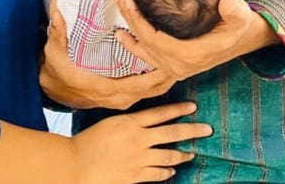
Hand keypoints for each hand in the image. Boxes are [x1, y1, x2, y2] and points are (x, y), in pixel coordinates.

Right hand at [39, 10, 175, 109]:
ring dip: (168, 79)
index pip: (139, 85)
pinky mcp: (123, 97)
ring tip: (185, 62)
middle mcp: (117, 98)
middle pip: (152, 91)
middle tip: (187, 59)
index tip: (171, 61)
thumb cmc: (56, 70)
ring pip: (152, 94)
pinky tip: (170, 69)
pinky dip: (160, 83)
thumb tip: (57, 14)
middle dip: (170, 75)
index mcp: (106, 88)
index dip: (156, 74)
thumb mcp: (54, 51)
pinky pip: (147, 93)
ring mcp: (121, 100)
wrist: (53, 90)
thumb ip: (57, 33)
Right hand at [72, 101, 211, 182]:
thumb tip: (144, 122)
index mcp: (131, 122)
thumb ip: (129, 123)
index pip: (160, 113)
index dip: (178, 110)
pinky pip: (158, 174)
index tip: (193, 107)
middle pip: (171, 133)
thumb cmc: (89, 141)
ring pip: (169, 156)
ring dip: (183, 154)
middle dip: (192, 130)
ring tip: (193, 153)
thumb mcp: (110, 122)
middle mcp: (139, 139)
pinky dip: (167, 172)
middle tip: (207, 129)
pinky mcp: (136, 176)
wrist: (77, 165)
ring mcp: (139, 159)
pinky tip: (172, 171)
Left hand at [113, 0, 279, 80]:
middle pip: (144, 42)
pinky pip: (148, 55)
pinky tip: (121, 34)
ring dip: (128, 28)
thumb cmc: (241, 25)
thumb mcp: (242, 16)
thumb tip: (228, 3)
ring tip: (117, 4)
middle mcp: (179, 66)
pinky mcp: (174, 63)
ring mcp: (175, 67)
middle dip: (128, 17)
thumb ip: (236, 11)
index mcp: (190, 55)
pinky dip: (134, 44)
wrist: (245, 39)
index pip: (154, 39)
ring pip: (143, 49)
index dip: (138, 20)